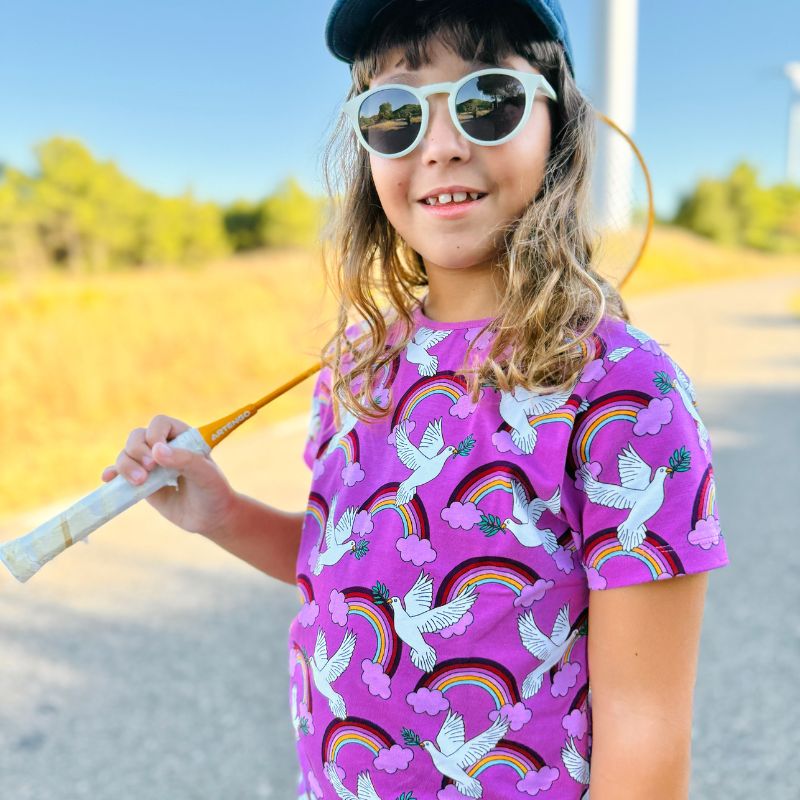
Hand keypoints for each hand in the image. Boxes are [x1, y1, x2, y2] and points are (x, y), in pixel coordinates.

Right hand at [100, 414, 237, 536]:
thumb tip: (157, 450)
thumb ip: (185, 460)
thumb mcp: (206, 474)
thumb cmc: (213, 491)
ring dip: (126, 465)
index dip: (154, 433)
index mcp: (182, 437)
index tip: (157, 452)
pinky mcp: (141, 482)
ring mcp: (150, 465)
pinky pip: (120, 473)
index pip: (160, 423)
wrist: (210, 518)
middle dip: (137, 451)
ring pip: (126, 454)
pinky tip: (109, 478)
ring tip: (139, 482)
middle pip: (137, 437)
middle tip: (149, 469)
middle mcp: (164, 447)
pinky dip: (112, 474)